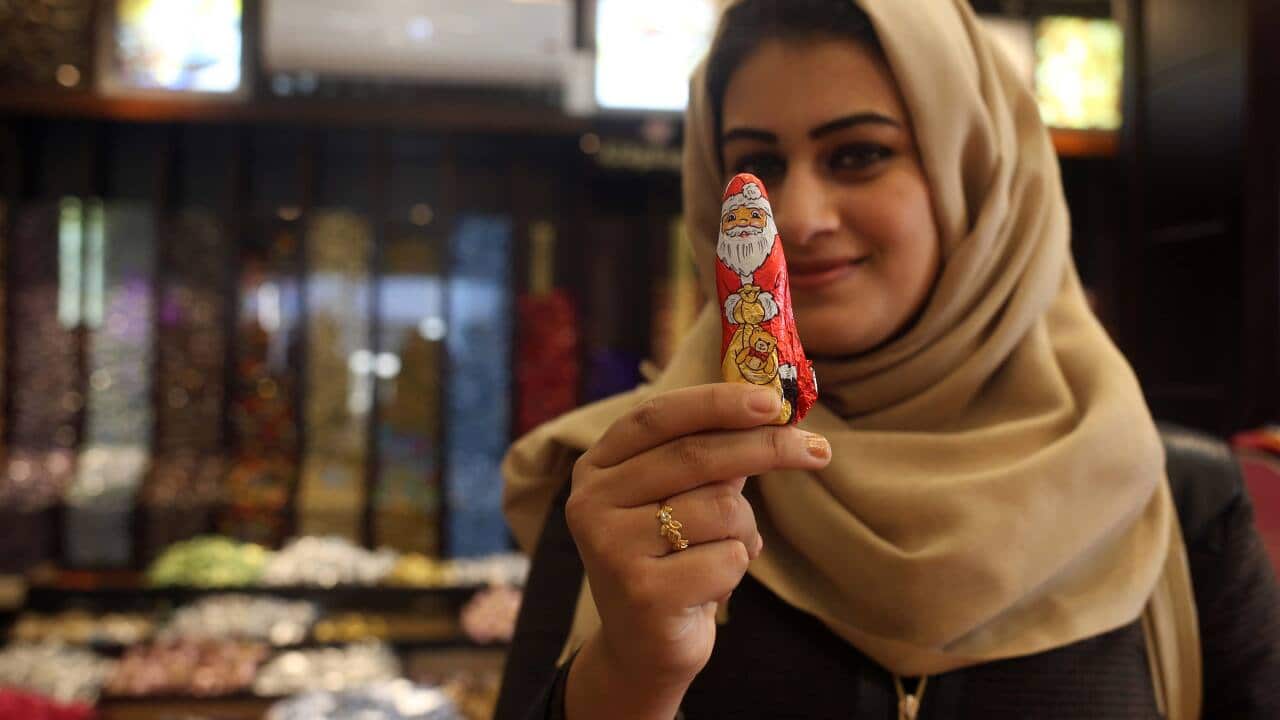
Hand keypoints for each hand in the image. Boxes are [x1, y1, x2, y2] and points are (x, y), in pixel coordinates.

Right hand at [564, 383, 831, 718]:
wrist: (643, 649)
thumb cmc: (670, 559)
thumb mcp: (682, 498)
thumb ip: (712, 454)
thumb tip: (773, 407)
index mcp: (597, 467)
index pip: (658, 416)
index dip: (718, 401)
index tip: (774, 400)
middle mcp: (591, 502)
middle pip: (695, 456)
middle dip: (765, 447)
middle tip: (818, 450)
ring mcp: (611, 548)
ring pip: (720, 508)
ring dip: (744, 529)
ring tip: (723, 552)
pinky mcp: (642, 592)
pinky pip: (726, 558)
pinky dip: (736, 570)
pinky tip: (709, 587)